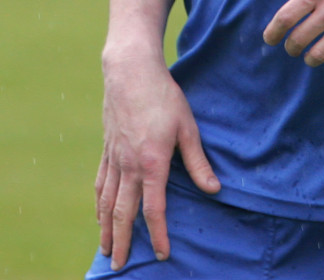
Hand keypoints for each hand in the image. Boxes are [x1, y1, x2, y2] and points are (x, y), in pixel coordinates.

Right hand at [96, 55, 219, 269]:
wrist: (131, 72)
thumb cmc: (164, 97)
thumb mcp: (188, 127)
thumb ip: (198, 162)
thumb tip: (215, 189)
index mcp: (152, 163)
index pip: (154, 209)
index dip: (159, 234)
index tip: (163, 253)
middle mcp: (129, 166)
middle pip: (123, 213)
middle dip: (124, 242)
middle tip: (120, 267)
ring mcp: (114, 158)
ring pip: (107, 202)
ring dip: (107, 228)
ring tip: (108, 249)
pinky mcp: (107, 149)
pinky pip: (100, 183)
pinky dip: (98, 204)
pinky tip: (99, 214)